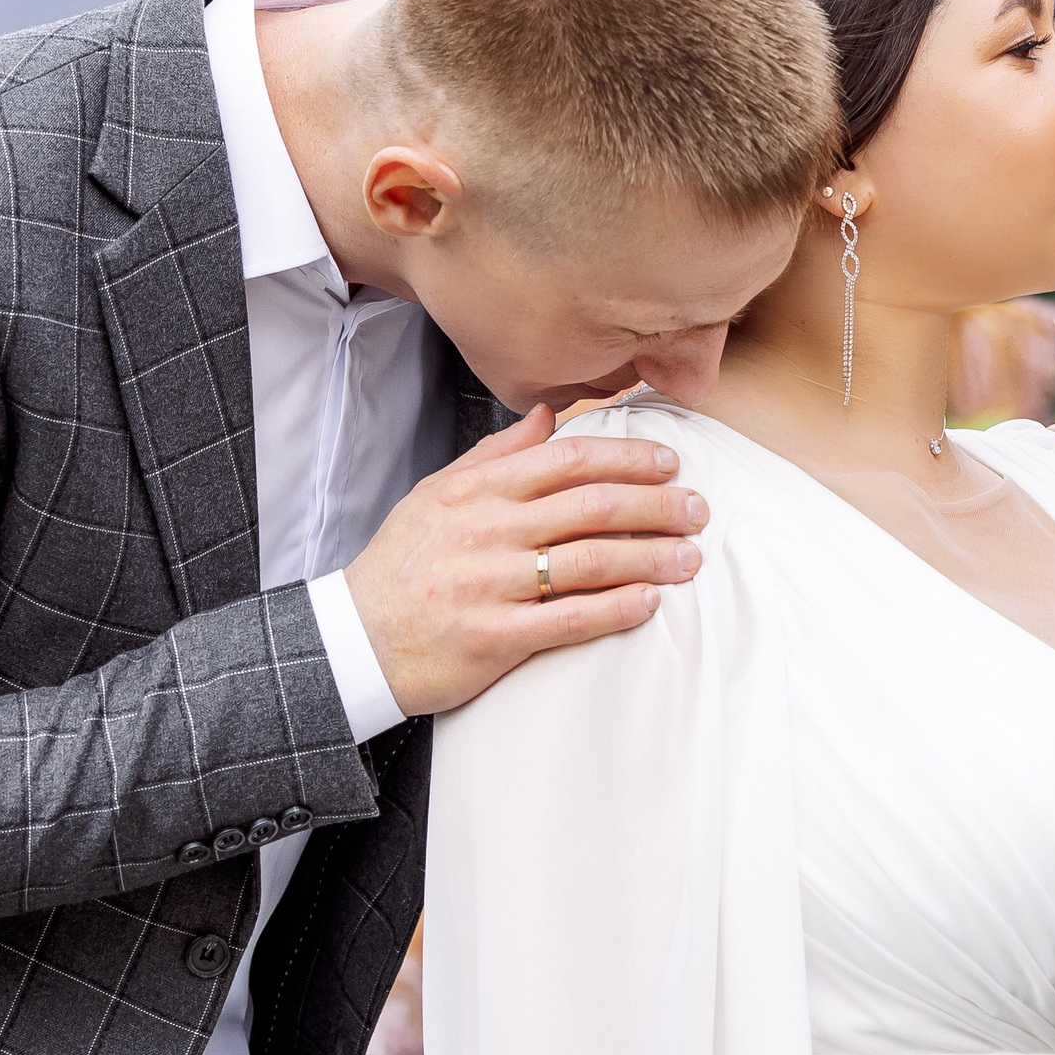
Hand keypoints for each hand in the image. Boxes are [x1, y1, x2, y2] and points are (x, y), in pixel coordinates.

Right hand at [346, 406, 705, 714]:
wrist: (354, 640)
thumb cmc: (403, 564)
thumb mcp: (437, 495)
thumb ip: (497, 455)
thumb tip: (550, 415)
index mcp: (479, 491)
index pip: (569, 460)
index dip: (629, 457)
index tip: (671, 462)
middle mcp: (488, 531)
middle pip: (594, 507)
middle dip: (658, 505)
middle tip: (699, 509)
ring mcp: (492, 585)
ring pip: (592, 561)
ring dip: (652, 557)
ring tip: (690, 558)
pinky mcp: (495, 638)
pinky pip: (572, 619)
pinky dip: (618, 609)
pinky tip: (650, 603)